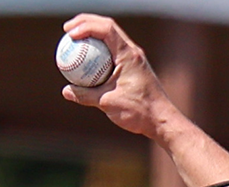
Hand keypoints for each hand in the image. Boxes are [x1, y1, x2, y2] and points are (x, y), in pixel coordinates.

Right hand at [59, 14, 182, 139]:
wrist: (162, 120)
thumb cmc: (139, 111)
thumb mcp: (108, 104)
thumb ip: (85, 96)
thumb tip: (66, 90)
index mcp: (128, 55)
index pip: (106, 29)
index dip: (85, 26)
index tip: (69, 34)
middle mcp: (132, 52)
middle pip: (107, 26)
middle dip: (85, 23)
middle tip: (66, 30)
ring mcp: (133, 58)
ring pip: (110, 37)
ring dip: (92, 33)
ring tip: (73, 38)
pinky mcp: (133, 67)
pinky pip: (112, 52)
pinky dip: (98, 50)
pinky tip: (86, 59)